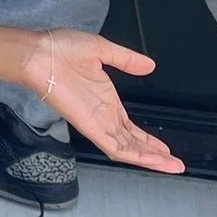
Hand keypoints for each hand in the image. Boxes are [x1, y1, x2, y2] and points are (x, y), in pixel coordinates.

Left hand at [18, 29, 183, 175]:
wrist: (40, 54)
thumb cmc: (61, 50)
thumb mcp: (102, 50)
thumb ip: (126, 60)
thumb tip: (148, 64)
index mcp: (105, 100)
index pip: (130, 127)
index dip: (148, 138)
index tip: (165, 146)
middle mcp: (103, 115)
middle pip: (133, 143)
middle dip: (155, 154)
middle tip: (175, 163)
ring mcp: (97, 124)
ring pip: (128, 150)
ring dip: (151, 159)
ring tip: (173, 166)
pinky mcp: (91, 128)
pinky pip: (117, 148)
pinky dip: (136, 156)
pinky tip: (153, 161)